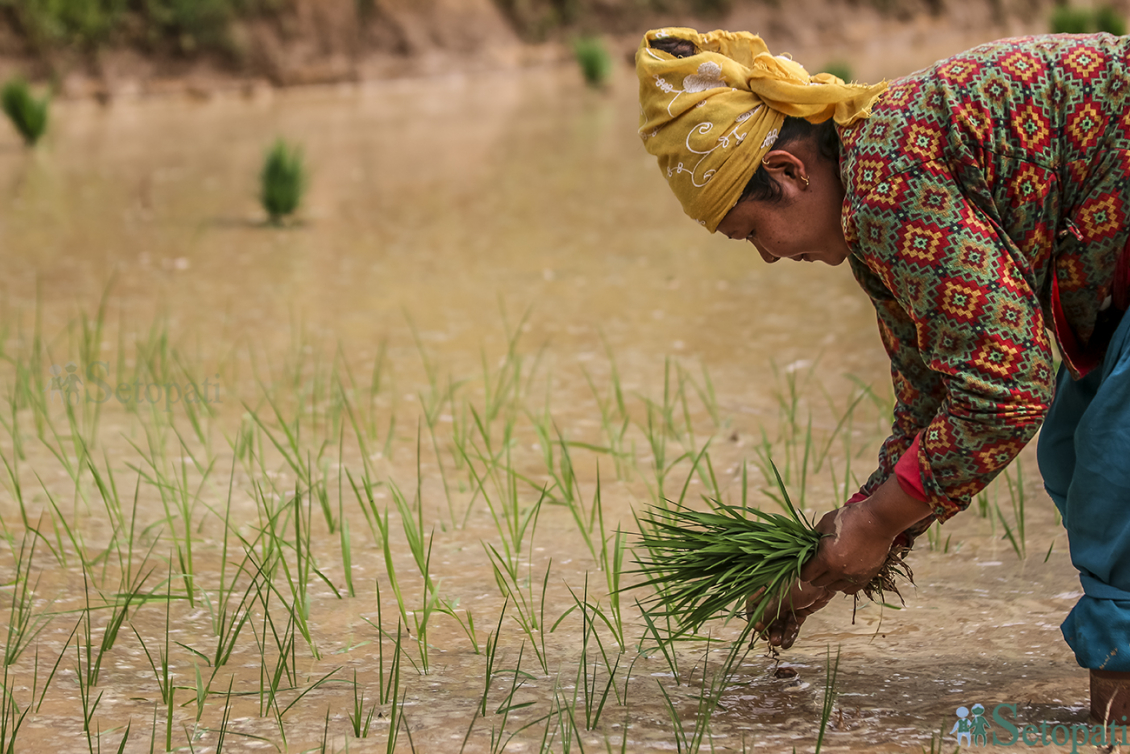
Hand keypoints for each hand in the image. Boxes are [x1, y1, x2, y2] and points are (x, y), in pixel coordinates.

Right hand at [747, 580, 833, 648]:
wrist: (824, 579)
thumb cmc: (798, 582)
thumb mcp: (780, 598)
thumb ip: (767, 612)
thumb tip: (757, 626)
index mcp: (765, 589)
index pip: (753, 606)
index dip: (755, 619)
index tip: (759, 630)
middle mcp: (774, 597)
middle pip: (767, 617)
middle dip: (769, 629)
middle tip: (772, 640)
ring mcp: (787, 604)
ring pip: (780, 622)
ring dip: (779, 633)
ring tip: (780, 643)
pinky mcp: (799, 610)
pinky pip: (792, 623)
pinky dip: (790, 632)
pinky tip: (788, 642)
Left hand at [799, 476, 932, 592]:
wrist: (878, 520)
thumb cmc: (850, 518)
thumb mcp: (825, 523)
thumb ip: (813, 537)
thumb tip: (804, 546)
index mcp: (826, 558)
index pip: (805, 575)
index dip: (803, 569)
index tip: (806, 562)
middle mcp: (838, 571)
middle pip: (818, 583)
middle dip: (815, 574)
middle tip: (818, 563)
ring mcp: (853, 576)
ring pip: (834, 588)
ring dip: (830, 580)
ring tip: (833, 567)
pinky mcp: (866, 577)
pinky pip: (850, 589)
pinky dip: (845, 583)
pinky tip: (845, 572)